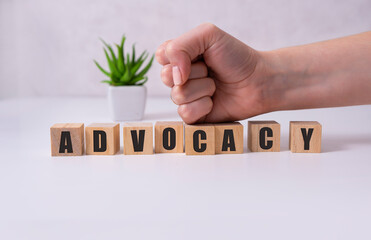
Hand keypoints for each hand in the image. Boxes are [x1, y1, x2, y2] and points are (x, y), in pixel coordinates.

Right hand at [156, 23, 270, 123]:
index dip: (177, 57)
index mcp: (181, 56)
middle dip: (194, 73)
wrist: (259, 81)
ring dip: (202, 89)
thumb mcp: (208, 35)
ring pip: (177, 96)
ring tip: (216, 86)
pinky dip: (202, 107)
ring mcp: (187, 97)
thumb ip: (180, 46)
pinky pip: (184, 113)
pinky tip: (214, 102)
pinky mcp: (194, 115)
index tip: (199, 55)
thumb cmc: (237, 57)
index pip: (161, 56)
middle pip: (166, 77)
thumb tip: (174, 75)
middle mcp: (181, 77)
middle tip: (210, 70)